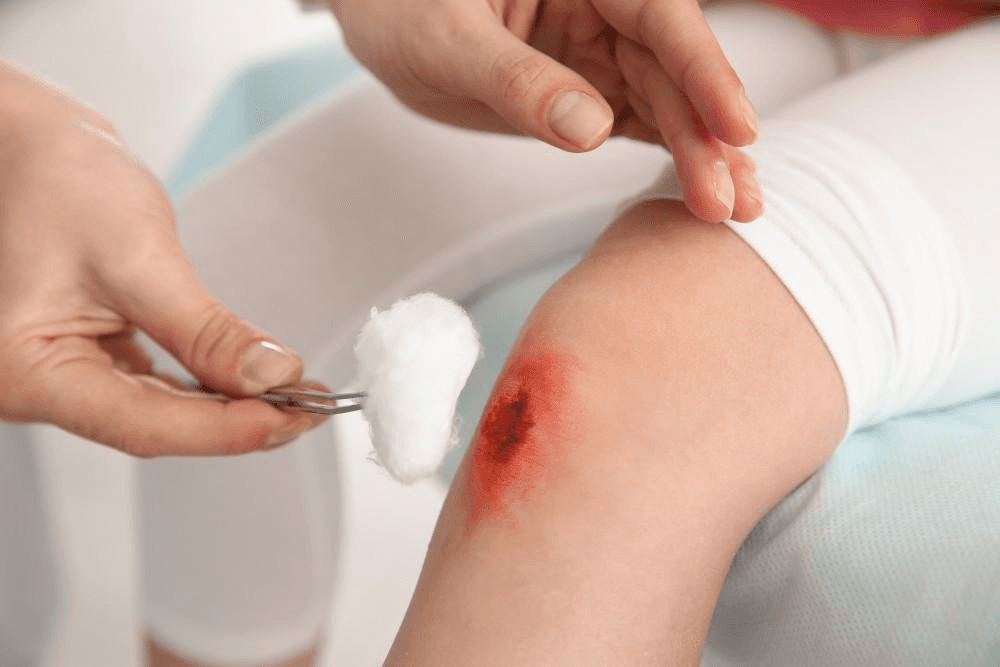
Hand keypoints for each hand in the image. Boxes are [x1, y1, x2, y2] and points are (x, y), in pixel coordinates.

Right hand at [0, 62, 325, 456]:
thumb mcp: (137, 256)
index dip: (226, 430)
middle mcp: (35, 385)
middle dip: (237, 421)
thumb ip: (205, 329)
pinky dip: (204, 385)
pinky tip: (248, 383)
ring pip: (159, 411)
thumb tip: (270, 375)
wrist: (20, 141)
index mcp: (26, 371)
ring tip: (293, 397)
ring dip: (228, 407)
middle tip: (308, 409)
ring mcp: (59, 374)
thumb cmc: (51, 180)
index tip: (289, 418)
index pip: (144, 425)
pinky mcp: (85, 355)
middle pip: (155, 425)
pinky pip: (153, 386)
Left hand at [328, 0, 761, 222]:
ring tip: (731, 210)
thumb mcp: (447, 41)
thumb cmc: (401, 6)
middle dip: (704, 135)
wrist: (378, 21)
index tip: (736, 129)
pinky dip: (669, 157)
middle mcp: (604, 9)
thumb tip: (591, 129)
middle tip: (728, 202)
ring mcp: (599, 52)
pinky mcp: (588, 91)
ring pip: (665, 102)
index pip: (659, 17)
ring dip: (699, 154)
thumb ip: (516, 79)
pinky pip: (638, 122)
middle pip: (671, 71)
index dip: (704, 72)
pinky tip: (698, 192)